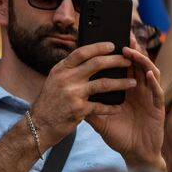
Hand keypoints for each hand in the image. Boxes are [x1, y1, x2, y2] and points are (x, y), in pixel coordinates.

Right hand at [27, 40, 141, 146]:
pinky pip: (101, 106)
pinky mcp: (79, 109)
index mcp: (60, 70)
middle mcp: (66, 79)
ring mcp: (72, 94)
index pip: (82, 52)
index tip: (112, 45)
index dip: (98, 47)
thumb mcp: (54, 81)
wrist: (38, 126)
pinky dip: (112, 107)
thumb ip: (69, 71)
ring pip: (103, 84)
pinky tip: (119, 107)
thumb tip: (89, 59)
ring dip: (121, 83)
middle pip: (96, 64)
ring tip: (133, 83)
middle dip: (116, 61)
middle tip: (129, 61)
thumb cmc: (49, 103)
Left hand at [86, 38, 165, 169]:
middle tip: (124, 35)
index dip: (119, 54)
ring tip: (131, 51)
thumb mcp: (100, 120)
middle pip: (137, 64)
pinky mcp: (158, 106)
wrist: (135, 153)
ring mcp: (150, 97)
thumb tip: (71, 95)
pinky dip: (153, 81)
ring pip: (149, 72)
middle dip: (131, 49)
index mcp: (127, 90)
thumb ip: (90, 106)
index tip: (108, 41)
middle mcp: (140, 90)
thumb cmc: (120, 135)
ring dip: (141, 61)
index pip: (124, 67)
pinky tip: (148, 74)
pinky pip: (157, 91)